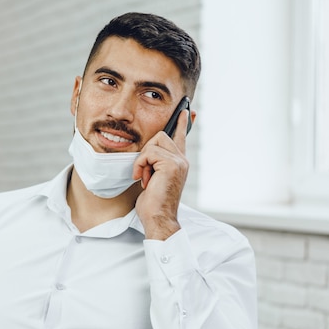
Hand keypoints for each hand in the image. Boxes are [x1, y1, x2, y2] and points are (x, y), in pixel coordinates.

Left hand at [132, 110, 189, 239]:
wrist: (158, 218)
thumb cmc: (153, 203)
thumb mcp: (153, 178)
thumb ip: (154, 163)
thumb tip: (147, 153)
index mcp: (179, 162)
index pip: (181, 137)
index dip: (183, 123)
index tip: (187, 110)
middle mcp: (182, 160)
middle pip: (160, 135)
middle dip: (146, 152)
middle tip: (144, 173)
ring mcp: (179, 161)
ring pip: (153, 143)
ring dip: (143, 161)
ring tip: (145, 178)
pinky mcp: (171, 164)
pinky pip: (149, 153)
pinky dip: (141, 165)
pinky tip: (144, 179)